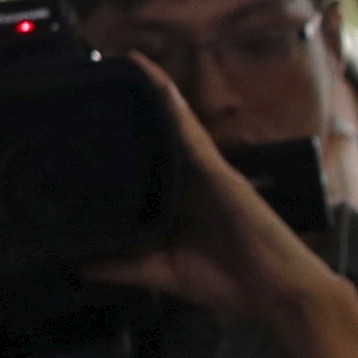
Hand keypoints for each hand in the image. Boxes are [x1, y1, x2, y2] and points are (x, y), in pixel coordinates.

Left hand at [78, 62, 339, 326]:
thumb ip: (124, 267)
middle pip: (156, 134)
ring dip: (150, 93)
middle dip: (130, 106)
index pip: (143, 160)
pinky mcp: (221, 172)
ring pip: (172, 125)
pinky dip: (174, 108)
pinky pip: (193, 135)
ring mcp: (208, 172)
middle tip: (99, 75)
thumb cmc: (230, 281)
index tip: (86, 117)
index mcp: (177, 199)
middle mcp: (191, 178)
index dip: (119, 136)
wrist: (279, 294)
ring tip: (123, 63)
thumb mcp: (164, 272)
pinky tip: (157, 84)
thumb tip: (79, 264)